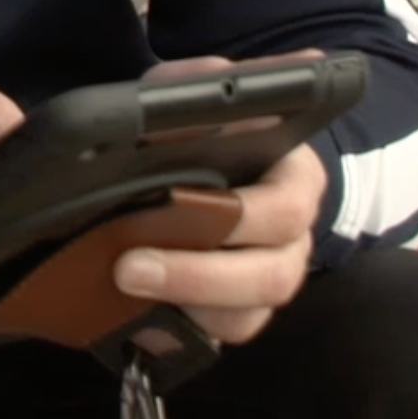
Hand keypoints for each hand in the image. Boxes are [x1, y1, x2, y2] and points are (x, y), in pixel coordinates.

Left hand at [108, 55, 329, 346]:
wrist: (167, 163)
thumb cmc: (188, 127)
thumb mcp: (182, 92)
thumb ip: (190, 85)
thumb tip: (188, 94)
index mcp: (294, 177)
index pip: (290, 202)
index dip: (250, 213)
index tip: (199, 213)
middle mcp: (292, 235)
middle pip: (271, 270)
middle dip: (200, 271)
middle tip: (130, 263)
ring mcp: (267, 278)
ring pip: (248, 311)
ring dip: (185, 300)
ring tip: (123, 279)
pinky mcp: (235, 311)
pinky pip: (220, 333)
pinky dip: (179, 322)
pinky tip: (136, 306)